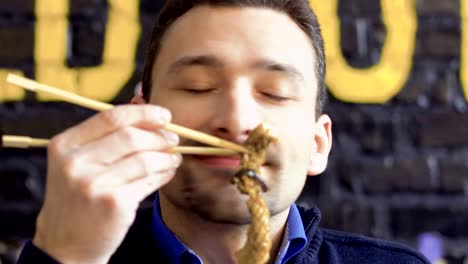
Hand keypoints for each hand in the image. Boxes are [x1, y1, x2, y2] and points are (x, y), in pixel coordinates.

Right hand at [32, 105, 180, 263]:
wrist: (66, 245)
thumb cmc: (78, 198)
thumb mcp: (78, 163)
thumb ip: (106, 135)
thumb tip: (143, 104)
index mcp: (65, 145)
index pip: (111, 117)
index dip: (144, 113)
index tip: (164, 115)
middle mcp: (75, 163)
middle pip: (132, 136)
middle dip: (159, 136)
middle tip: (173, 140)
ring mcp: (94, 184)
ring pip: (145, 159)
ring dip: (166, 157)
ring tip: (173, 158)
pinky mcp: (114, 203)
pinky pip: (149, 181)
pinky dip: (163, 174)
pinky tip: (167, 173)